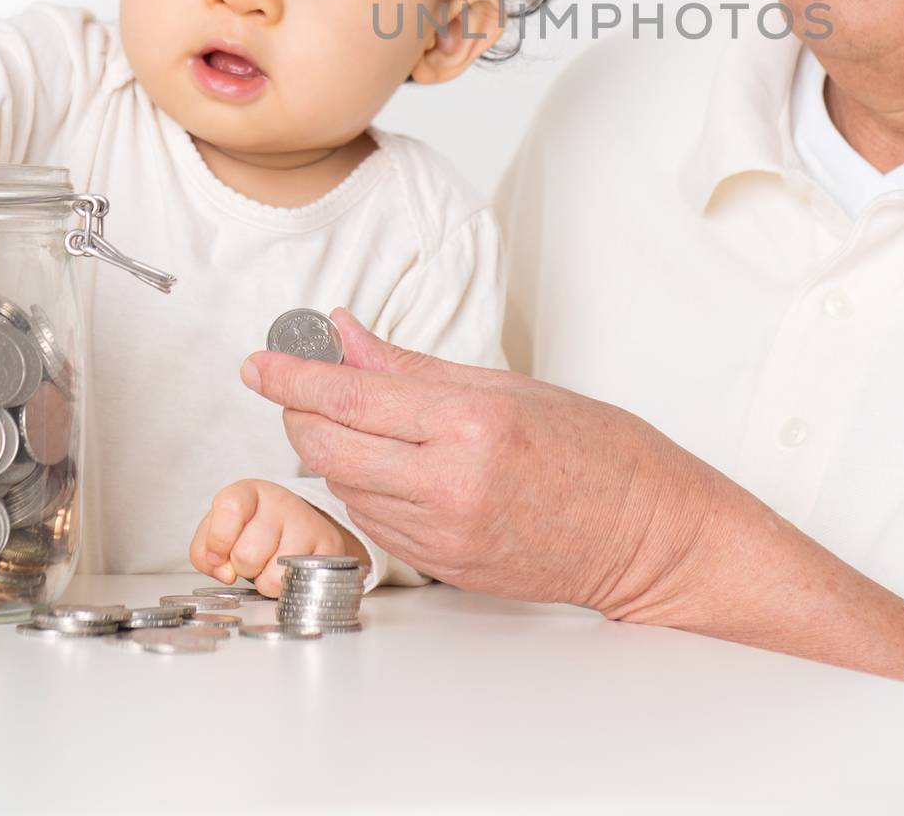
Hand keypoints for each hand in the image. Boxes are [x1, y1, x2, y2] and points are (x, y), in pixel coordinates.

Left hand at [189, 478, 367, 596]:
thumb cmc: (252, 533)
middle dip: (243, 567)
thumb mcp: (219, 533)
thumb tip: (224, 572)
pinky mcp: (329, 546)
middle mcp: (281, 501)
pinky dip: (285, 589)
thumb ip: (204, 551)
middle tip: (253, 558)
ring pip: (271, 575)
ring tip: (271, 564)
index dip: (218, 540)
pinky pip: (295, 585)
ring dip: (264, 581)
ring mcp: (308, 523)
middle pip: (247, 554)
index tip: (219, 555)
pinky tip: (288, 572)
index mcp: (250, 492)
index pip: (229, 507)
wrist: (299, 532)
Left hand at [240, 311, 730, 620]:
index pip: (352, 395)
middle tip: (298, 385)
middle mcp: (451, 483)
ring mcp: (445, 535)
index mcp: (472, 422)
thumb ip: (412, 366)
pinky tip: (393, 468)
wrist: (644, 531)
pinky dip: (366, 489)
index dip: (293, 376)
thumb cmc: (595, 448)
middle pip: (330, 446)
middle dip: (301, 412)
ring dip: (334, 450)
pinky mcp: (444, 569)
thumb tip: (345, 334)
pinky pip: (376, 522)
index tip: (259, 361)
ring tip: (362, 422)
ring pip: (345, 486)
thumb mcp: (507, 385)